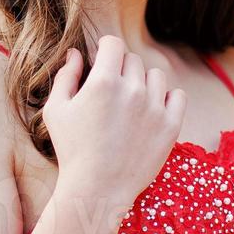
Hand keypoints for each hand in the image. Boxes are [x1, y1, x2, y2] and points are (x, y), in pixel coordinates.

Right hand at [40, 35, 186, 210]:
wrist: (97, 189)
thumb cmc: (71, 150)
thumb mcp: (56, 110)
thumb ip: (65, 75)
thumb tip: (75, 53)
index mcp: (103, 81)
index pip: (113, 43)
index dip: (105, 50)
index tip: (102, 62)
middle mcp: (132, 90)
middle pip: (132, 60)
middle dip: (121, 69)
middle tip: (112, 92)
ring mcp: (155, 108)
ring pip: (155, 76)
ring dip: (143, 83)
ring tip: (131, 104)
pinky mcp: (171, 126)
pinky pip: (177, 96)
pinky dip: (167, 99)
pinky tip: (152, 110)